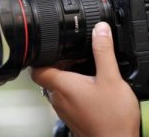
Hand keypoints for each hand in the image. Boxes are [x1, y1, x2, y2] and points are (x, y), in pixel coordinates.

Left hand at [30, 22, 140, 136]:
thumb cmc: (112, 119)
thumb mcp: (111, 78)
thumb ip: (104, 51)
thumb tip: (100, 29)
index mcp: (62, 86)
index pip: (37, 68)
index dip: (41, 55)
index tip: (53, 46)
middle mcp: (58, 99)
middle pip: (49, 74)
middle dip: (61, 61)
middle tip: (79, 54)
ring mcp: (64, 110)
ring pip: (59, 86)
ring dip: (70, 75)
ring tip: (88, 68)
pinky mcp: (73, 117)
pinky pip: (68, 97)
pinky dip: (76, 87)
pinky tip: (94, 86)